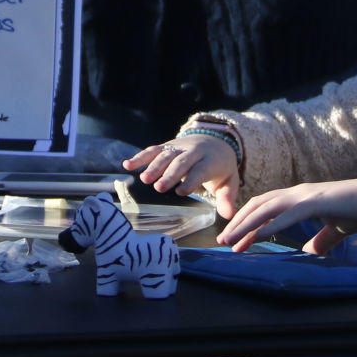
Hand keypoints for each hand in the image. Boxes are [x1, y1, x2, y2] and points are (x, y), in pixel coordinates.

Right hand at [124, 135, 241, 216]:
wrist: (216, 140)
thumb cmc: (220, 167)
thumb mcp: (229, 181)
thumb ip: (227, 198)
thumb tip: (229, 216)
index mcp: (210, 160)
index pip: (200, 169)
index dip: (191, 180)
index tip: (180, 192)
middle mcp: (193, 151)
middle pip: (181, 162)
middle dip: (169, 174)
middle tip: (159, 188)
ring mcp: (179, 147)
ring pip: (166, 154)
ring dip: (154, 165)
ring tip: (144, 179)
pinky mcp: (167, 146)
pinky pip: (153, 150)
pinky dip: (140, 157)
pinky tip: (127, 165)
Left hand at [215, 176, 356, 253]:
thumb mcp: (335, 229)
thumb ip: (322, 240)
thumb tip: (310, 253)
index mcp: (299, 198)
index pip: (265, 208)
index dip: (247, 222)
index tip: (235, 241)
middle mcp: (297, 193)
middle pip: (258, 206)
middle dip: (239, 224)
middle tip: (223, 242)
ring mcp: (305, 196)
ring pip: (267, 208)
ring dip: (247, 225)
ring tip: (231, 240)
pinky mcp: (315, 202)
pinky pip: (288, 214)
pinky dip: (271, 224)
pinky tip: (258, 235)